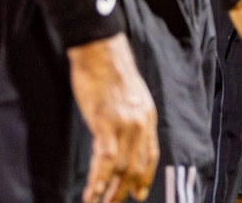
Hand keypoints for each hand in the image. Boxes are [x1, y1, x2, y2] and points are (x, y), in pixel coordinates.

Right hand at [67, 34, 158, 202]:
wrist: (101, 52)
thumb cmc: (111, 72)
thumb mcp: (131, 96)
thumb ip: (131, 116)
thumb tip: (123, 134)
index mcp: (148, 117)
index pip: (151, 154)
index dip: (145, 176)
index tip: (140, 193)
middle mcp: (141, 124)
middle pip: (136, 166)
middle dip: (125, 190)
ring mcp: (125, 125)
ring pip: (120, 168)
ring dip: (109, 191)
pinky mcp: (105, 124)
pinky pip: (105, 160)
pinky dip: (97, 181)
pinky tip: (90, 194)